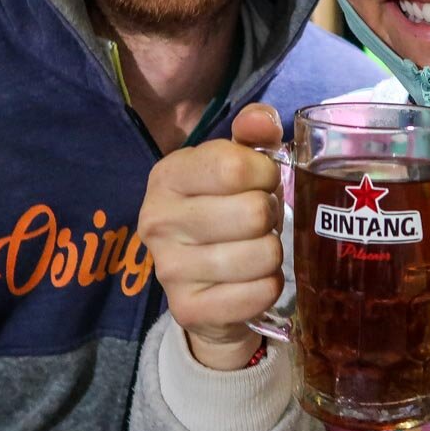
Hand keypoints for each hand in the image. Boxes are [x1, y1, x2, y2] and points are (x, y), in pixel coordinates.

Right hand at [138, 103, 284, 369]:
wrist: (204, 285)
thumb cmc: (226, 209)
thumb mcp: (237, 164)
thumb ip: (253, 133)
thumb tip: (263, 121)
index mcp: (167, 175)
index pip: (234, 166)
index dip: (265, 174)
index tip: (262, 183)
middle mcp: (157, 219)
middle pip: (253, 213)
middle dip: (271, 216)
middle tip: (261, 221)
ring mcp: (168, 269)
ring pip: (261, 255)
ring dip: (273, 253)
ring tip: (257, 248)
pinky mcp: (187, 309)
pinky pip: (258, 294)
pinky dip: (270, 287)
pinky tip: (256, 280)